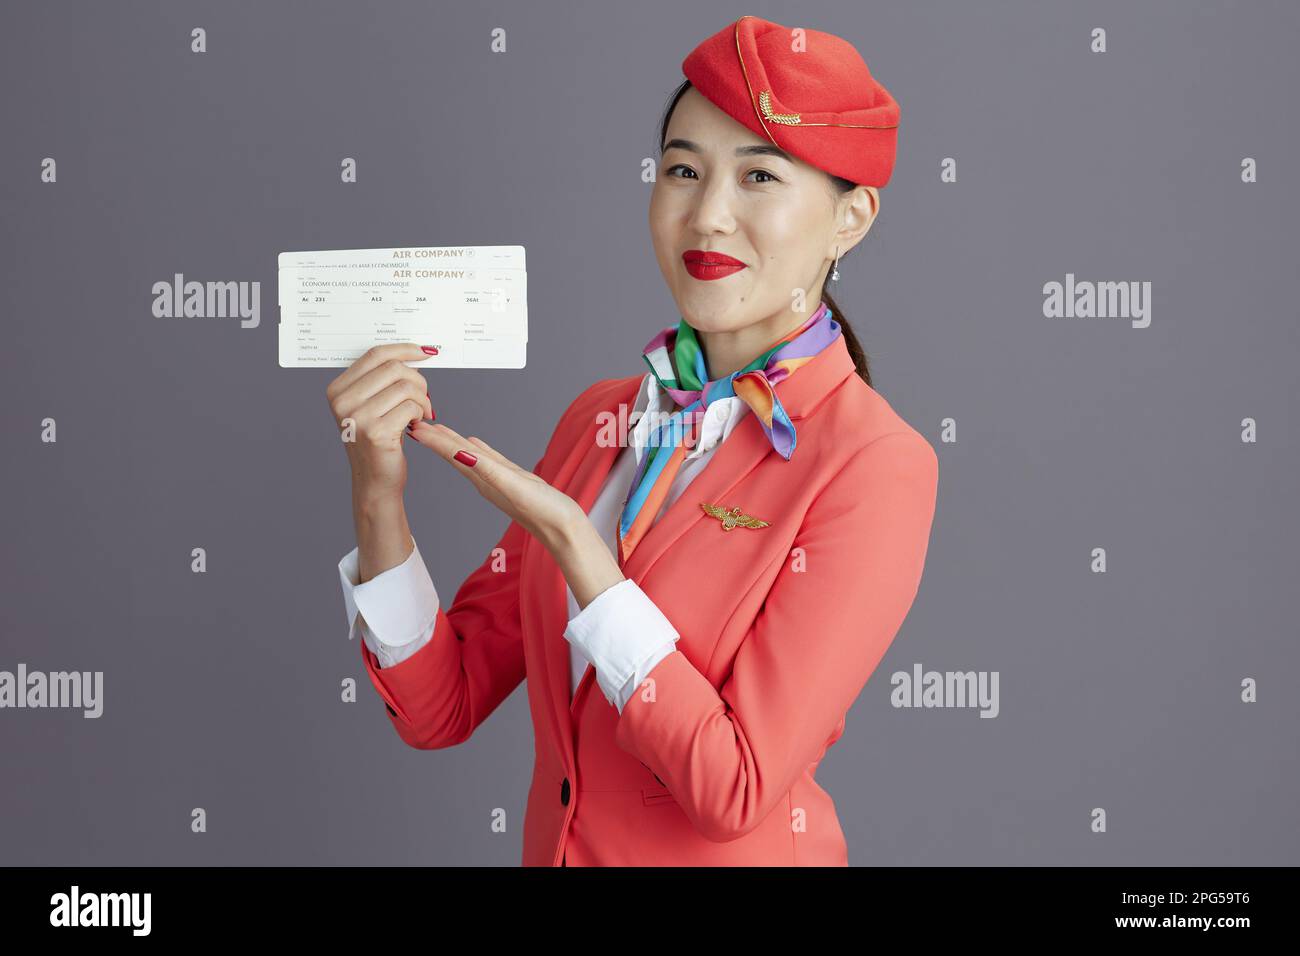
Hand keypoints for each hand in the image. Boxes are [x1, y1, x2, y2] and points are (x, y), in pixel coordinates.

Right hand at [325, 343, 434, 501]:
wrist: (375, 480)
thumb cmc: (378, 440)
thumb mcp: (372, 405)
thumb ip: (382, 379)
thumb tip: (414, 353)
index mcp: (338, 390)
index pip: (375, 355)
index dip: (404, 349)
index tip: (425, 352)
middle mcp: (342, 402)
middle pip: (393, 368)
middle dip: (418, 380)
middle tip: (423, 397)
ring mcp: (357, 418)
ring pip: (406, 387)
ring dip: (422, 399)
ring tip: (420, 413)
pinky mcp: (376, 432)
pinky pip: (411, 406)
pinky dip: (421, 413)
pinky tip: (416, 424)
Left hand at [406, 420, 587, 551]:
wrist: (564, 529)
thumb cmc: (542, 511)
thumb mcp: (514, 488)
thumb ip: (488, 470)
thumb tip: (460, 454)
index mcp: (484, 480)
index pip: (453, 455)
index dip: (433, 441)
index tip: (414, 428)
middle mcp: (487, 480)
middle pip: (456, 454)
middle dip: (437, 439)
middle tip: (417, 424)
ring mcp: (499, 480)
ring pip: (470, 456)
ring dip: (453, 443)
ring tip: (439, 430)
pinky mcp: (513, 481)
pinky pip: (490, 460)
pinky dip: (478, 449)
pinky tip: (473, 444)